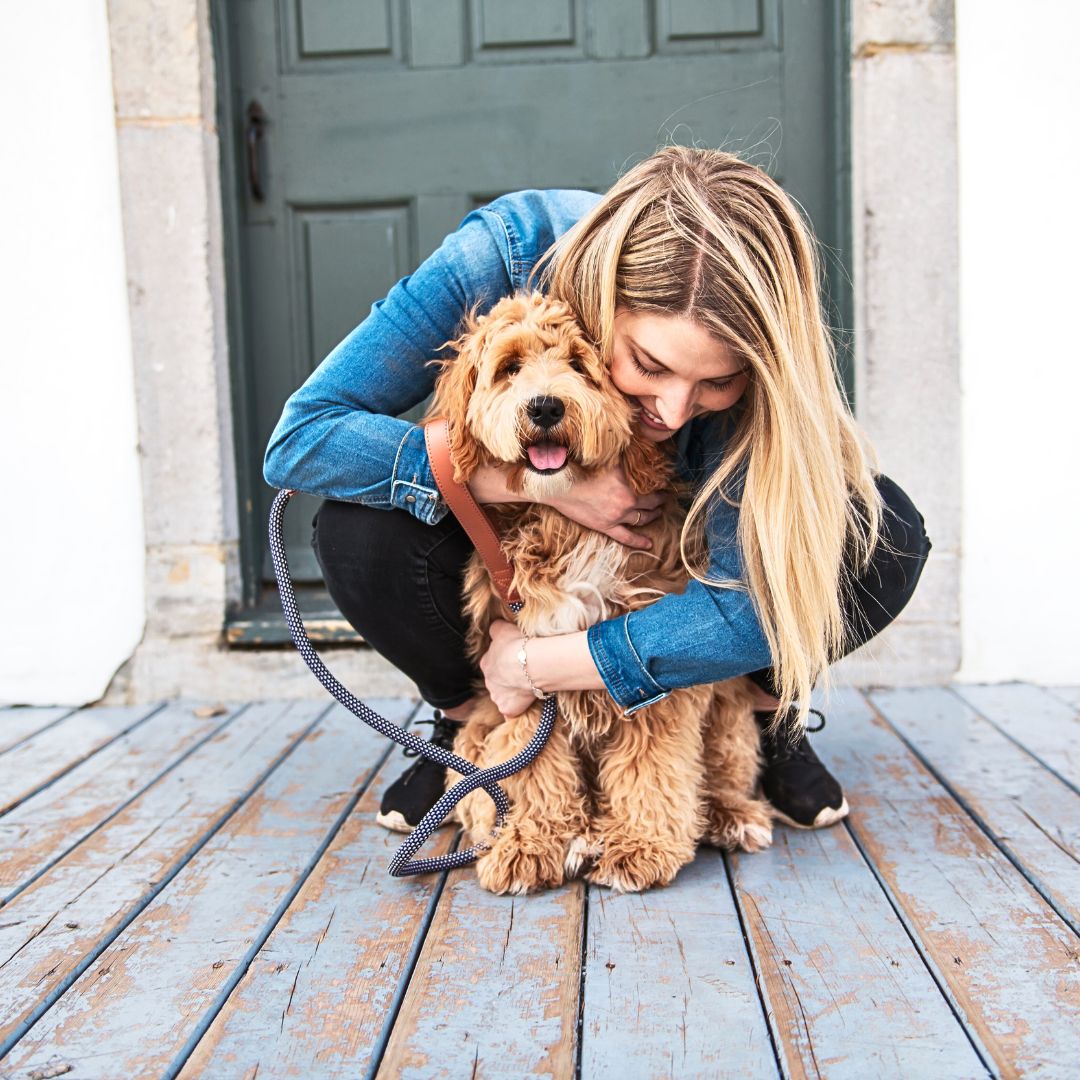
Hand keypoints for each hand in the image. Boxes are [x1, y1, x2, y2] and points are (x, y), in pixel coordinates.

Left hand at [479, 620, 540, 717]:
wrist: (530, 663)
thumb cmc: (518, 644)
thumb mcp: (503, 628)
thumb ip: (495, 628)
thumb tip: (494, 628)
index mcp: (486, 662)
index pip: (492, 662)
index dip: (504, 661)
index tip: (515, 658)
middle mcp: (488, 681)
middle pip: (496, 681)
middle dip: (506, 678)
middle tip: (523, 672)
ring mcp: (497, 696)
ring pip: (502, 696)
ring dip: (511, 693)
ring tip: (527, 687)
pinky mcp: (508, 709)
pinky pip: (511, 713)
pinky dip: (516, 710)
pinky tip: (524, 707)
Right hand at [546, 461, 667, 549]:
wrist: (561, 486)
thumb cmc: (582, 469)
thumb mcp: (607, 460)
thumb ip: (623, 457)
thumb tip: (633, 446)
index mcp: (628, 487)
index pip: (651, 489)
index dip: (659, 488)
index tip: (664, 486)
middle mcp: (626, 504)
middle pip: (649, 505)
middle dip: (659, 502)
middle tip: (664, 500)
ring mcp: (616, 518)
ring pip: (641, 520)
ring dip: (652, 517)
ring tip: (658, 514)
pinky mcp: (605, 527)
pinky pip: (626, 537)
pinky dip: (639, 541)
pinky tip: (649, 544)